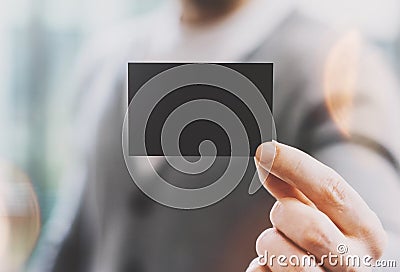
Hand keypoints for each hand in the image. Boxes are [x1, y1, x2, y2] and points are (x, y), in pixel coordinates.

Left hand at [246, 141, 386, 271]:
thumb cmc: (325, 240)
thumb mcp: (320, 212)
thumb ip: (295, 186)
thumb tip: (266, 154)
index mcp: (367, 234)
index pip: (332, 190)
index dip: (295, 165)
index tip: (265, 149)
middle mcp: (356, 266)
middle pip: (310, 228)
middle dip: (284, 215)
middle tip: (283, 218)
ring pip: (282, 255)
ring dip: (269, 244)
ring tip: (281, 247)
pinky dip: (260, 265)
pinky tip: (275, 268)